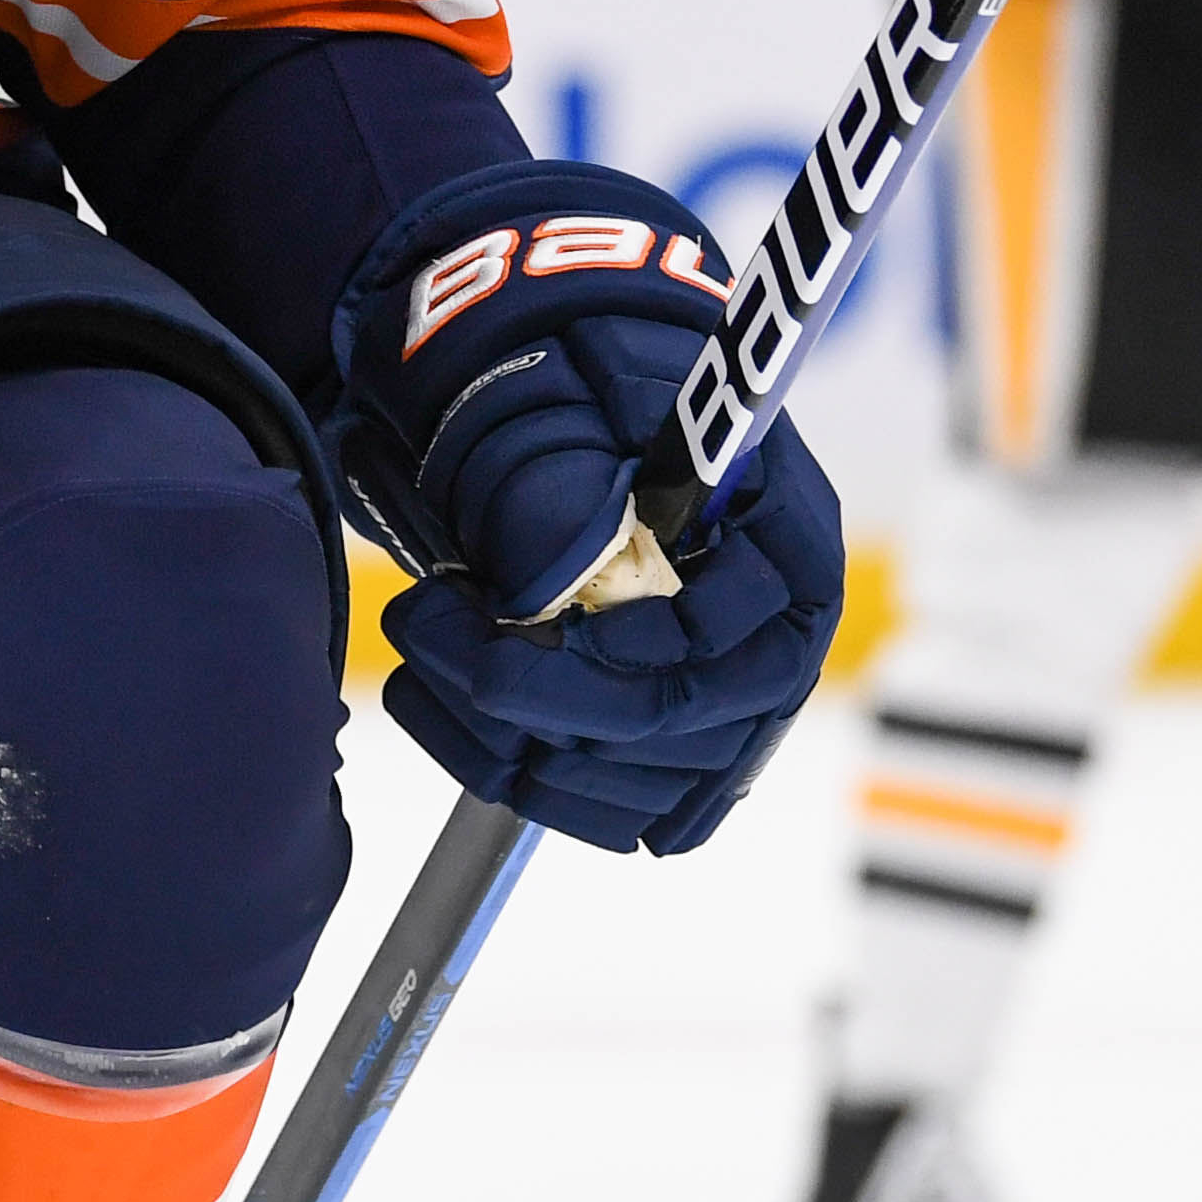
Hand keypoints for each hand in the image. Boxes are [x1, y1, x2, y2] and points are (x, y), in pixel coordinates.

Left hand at [332, 161, 847, 853]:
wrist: (581, 407)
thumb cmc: (598, 388)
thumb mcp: (593, 403)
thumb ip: (581, 485)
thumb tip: (547, 584)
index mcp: (786, 544)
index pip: (727, 630)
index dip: (622, 641)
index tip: (514, 613)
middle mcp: (773, 642)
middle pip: (672, 724)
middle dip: (528, 689)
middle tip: (418, 622)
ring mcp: (726, 710)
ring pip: (627, 783)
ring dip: (500, 740)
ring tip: (415, 657)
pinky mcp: (671, 753)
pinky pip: (611, 813)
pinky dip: (513, 777)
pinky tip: (437, 711)